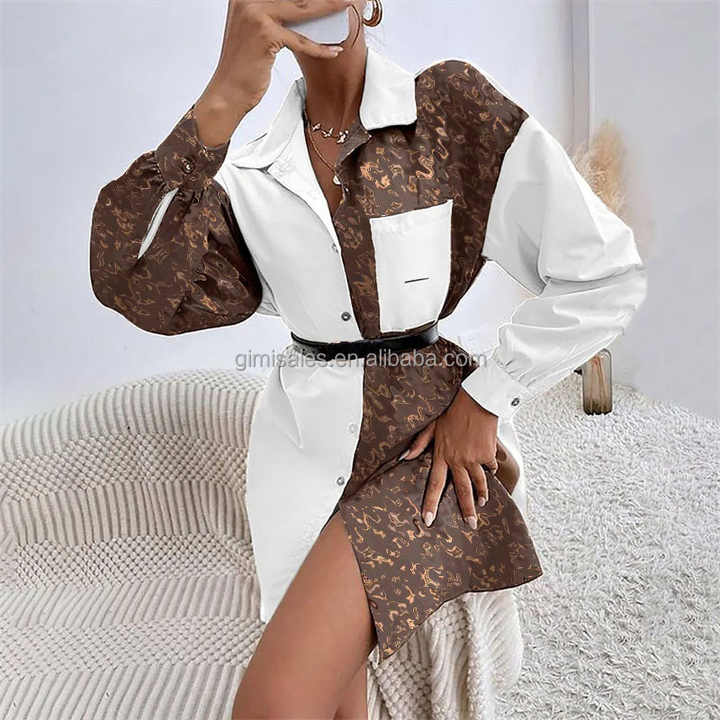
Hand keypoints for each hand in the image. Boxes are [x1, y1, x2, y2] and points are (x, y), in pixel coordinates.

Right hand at [194, 0, 353, 145]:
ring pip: (302, 9)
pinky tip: (334, 50)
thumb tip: (305, 6)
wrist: (228, 91)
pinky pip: (300, 40)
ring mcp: (255, 13)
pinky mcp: (264, 34)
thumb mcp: (257, 30)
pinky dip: (319, 48)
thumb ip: (275, 14)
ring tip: (347, 6)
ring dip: (329, 7)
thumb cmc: (244, 65)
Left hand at [402, 388, 498, 528]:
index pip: (434, 485)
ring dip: (481, 495)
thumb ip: (419, 444)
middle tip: (471, 525)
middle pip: (462, 491)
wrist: (477, 402)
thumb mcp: (432, 426)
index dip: (430, 504)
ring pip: (478, 484)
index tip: (429, 520)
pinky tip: (490, 472)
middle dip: (467, 511)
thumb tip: (403, 457)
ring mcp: (473, 459)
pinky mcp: (487, 454)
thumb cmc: (453, 412)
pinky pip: (489, 468)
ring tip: (482, 504)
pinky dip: (490, 470)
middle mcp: (458, 460)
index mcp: (442, 455)